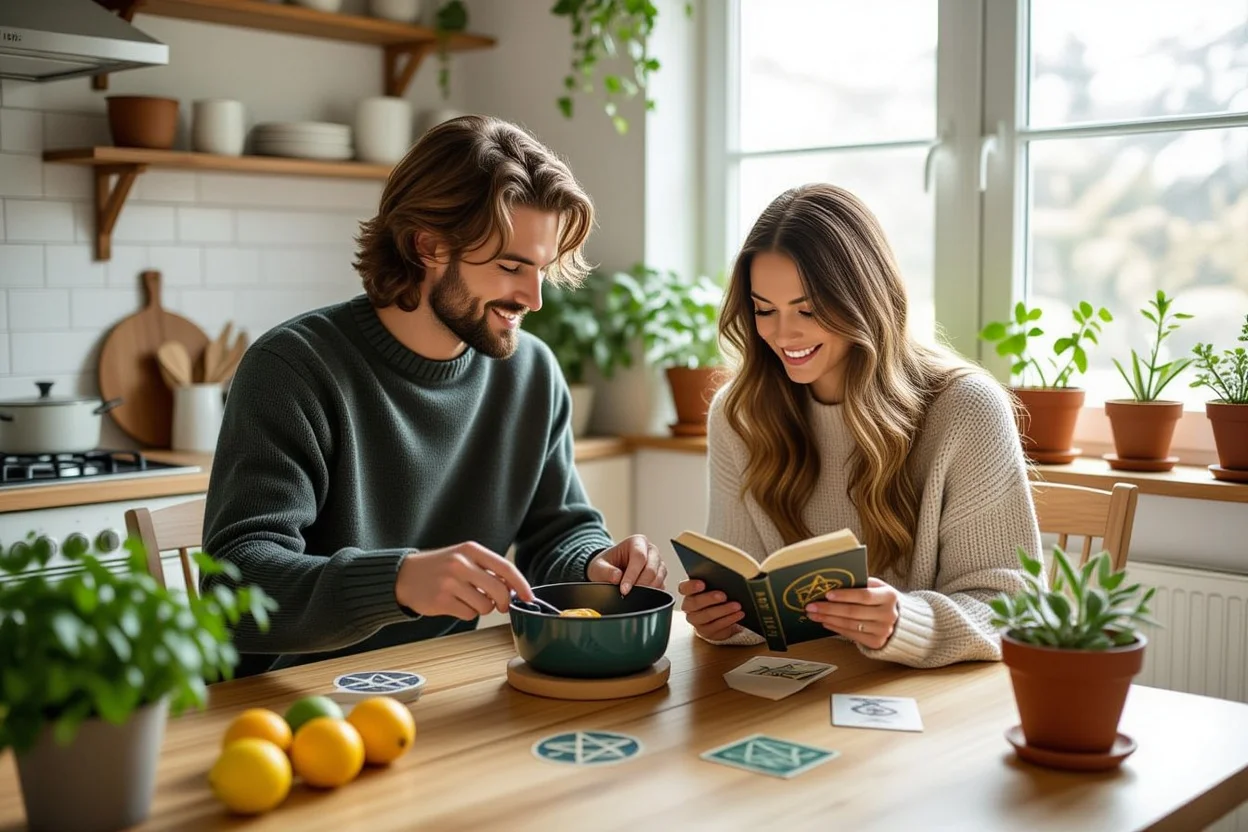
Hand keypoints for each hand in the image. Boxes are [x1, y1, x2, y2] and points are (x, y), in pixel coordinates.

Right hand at [395, 542, 532, 619]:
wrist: (404, 575)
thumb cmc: (440, 567)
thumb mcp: (463, 557)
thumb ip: (487, 568)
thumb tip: (514, 588)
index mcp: (471, 550)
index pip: (505, 568)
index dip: (521, 585)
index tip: (529, 597)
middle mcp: (461, 564)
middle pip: (499, 590)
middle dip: (504, 603)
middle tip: (500, 605)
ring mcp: (450, 582)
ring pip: (485, 606)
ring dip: (482, 608)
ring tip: (468, 599)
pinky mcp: (441, 600)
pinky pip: (468, 614)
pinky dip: (466, 613)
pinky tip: (455, 603)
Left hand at [586, 535, 666, 593]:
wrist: (611, 568)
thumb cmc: (607, 563)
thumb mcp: (599, 566)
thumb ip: (605, 571)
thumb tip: (617, 577)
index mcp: (637, 541)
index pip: (639, 557)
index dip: (632, 575)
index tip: (623, 590)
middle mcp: (651, 550)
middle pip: (651, 569)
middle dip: (639, 584)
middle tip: (627, 595)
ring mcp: (658, 563)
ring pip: (658, 579)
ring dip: (645, 590)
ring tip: (631, 594)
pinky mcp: (661, 576)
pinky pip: (661, 586)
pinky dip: (651, 593)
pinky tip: (639, 595)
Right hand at [677, 579, 743, 640]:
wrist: (718, 618)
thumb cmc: (716, 599)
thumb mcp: (715, 589)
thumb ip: (715, 583)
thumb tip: (725, 580)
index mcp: (689, 593)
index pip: (684, 588)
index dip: (691, 586)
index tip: (702, 584)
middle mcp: (689, 608)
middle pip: (695, 603)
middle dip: (709, 599)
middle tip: (723, 596)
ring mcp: (696, 622)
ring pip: (707, 616)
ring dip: (723, 610)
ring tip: (737, 606)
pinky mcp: (706, 632)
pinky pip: (717, 626)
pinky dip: (729, 620)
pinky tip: (738, 614)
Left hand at [804, 577, 901, 649]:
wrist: (899, 620)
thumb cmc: (881, 600)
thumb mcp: (877, 587)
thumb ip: (861, 583)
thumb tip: (834, 581)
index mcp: (890, 596)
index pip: (864, 596)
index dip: (844, 596)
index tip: (827, 594)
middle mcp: (888, 615)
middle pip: (853, 612)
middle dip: (829, 609)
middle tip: (812, 606)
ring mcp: (883, 630)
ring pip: (850, 624)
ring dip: (828, 619)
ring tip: (814, 614)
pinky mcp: (876, 642)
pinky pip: (852, 635)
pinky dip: (836, 628)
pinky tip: (825, 622)